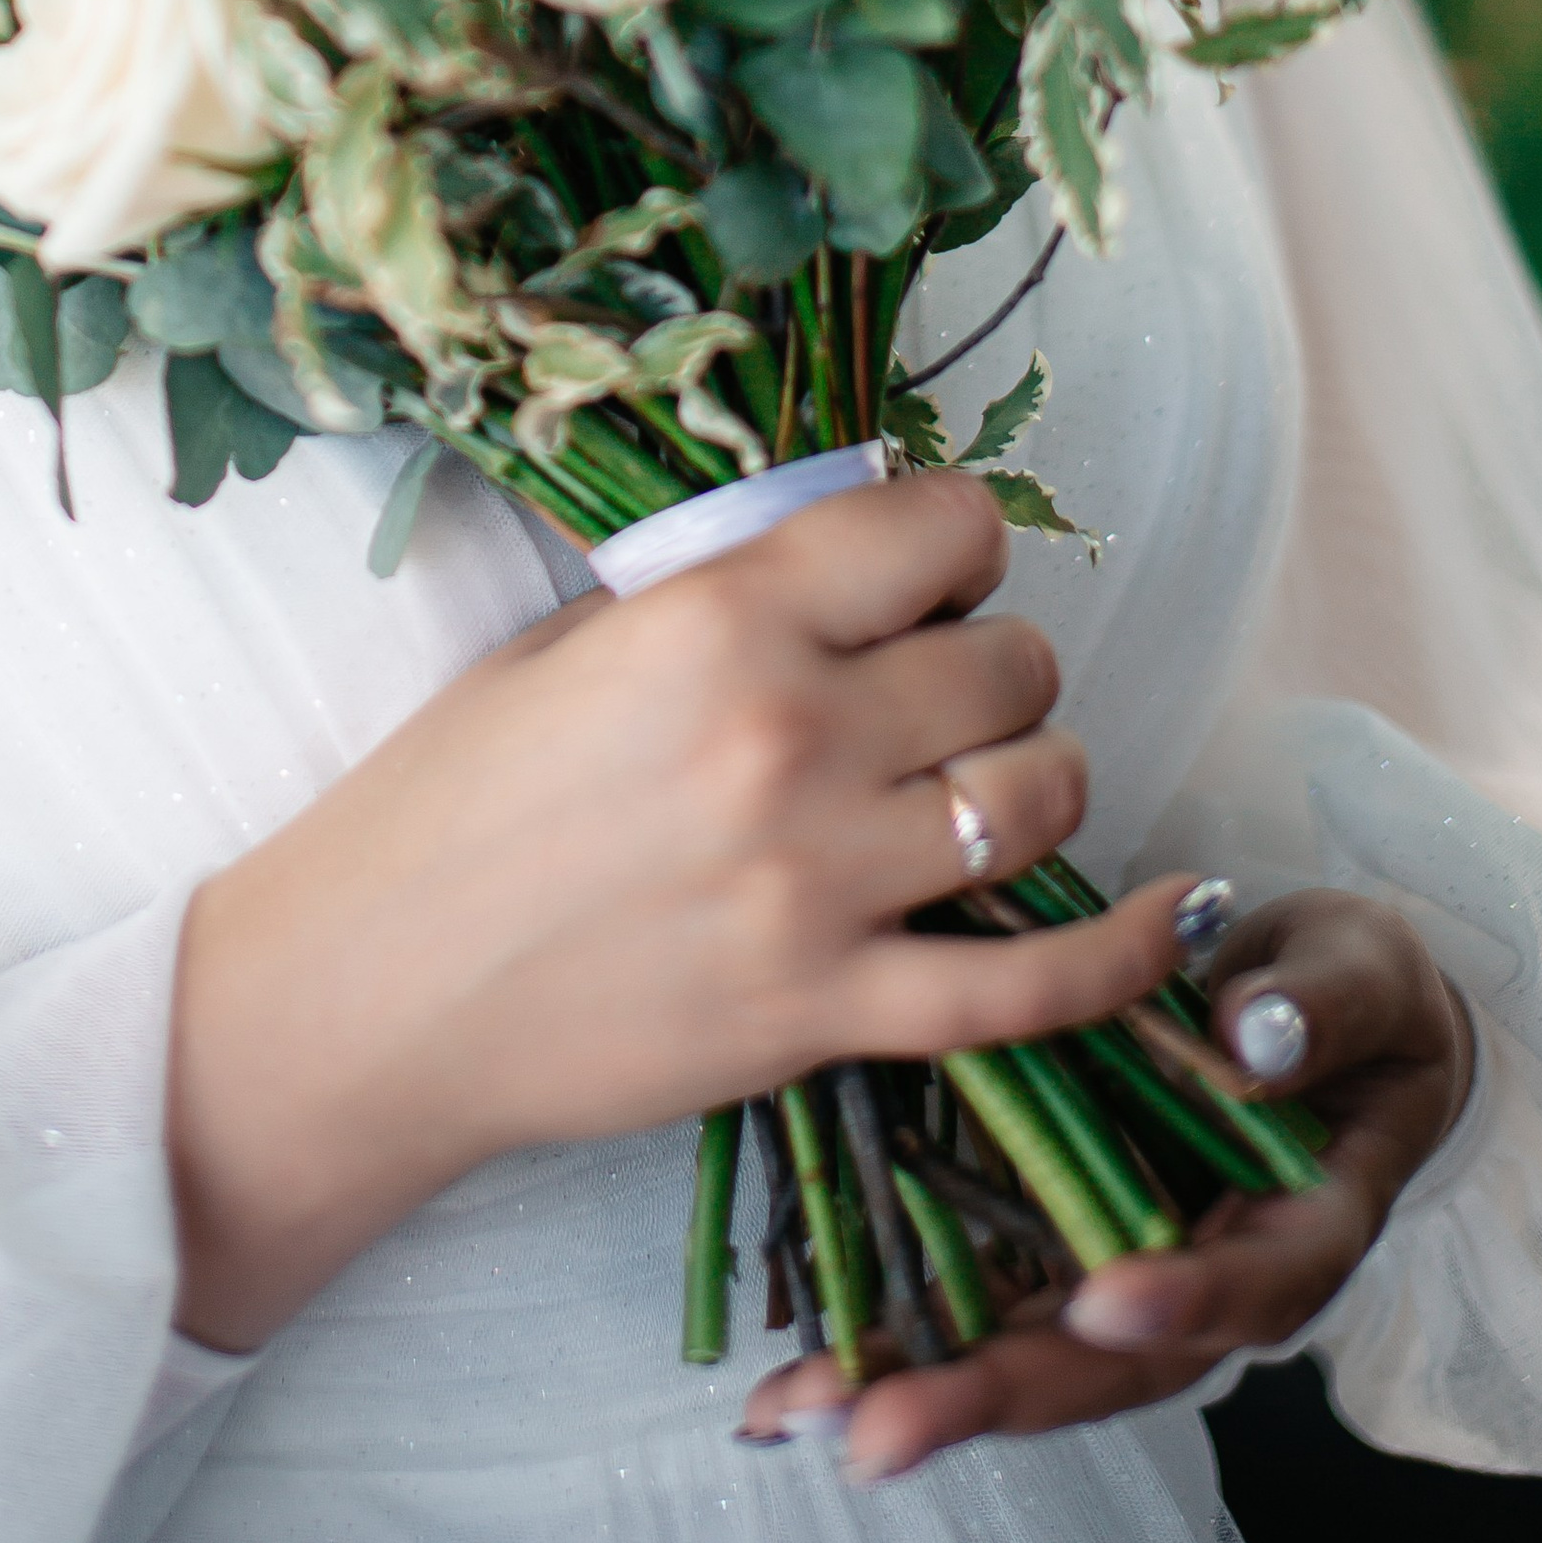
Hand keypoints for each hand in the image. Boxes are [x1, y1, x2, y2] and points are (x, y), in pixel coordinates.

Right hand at [168, 473, 1196, 1349]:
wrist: (372, 989)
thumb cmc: (452, 798)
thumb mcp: (575, 641)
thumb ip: (726, 597)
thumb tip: (862, 557)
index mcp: (719, 619)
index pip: (937, 528)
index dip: (959, 541)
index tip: (936, 569)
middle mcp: (788, 738)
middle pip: (1007, 662)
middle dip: (995, 662)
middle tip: (945, 688)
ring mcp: (816, 885)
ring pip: (1039, 794)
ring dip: (1036, 777)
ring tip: (986, 783)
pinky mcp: (826, 1014)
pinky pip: (1031, 985)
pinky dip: (1123, 953)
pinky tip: (1168, 917)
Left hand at [741, 885, 1475, 1482]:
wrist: (1320, 1008)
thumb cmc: (1346, 994)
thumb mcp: (1355, 981)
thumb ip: (1320, 1010)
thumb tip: (1258, 1035)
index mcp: (1300, 1227)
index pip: (1251, 1286)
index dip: (1184, 1299)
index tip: (1107, 1303)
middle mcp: (1208, 1276)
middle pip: (1111, 1360)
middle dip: (996, 1391)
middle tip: (885, 1426)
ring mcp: (1125, 1268)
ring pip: (1029, 1348)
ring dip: (918, 1385)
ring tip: (809, 1408)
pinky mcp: (1056, 1240)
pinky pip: (981, 1297)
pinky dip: (899, 1336)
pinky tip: (807, 1375)